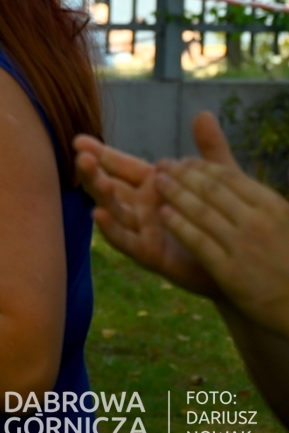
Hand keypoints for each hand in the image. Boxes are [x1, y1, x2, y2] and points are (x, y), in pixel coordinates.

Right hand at [73, 118, 220, 296]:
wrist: (243, 262)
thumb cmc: (225, 220)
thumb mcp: (219, 179)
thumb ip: (209, 149)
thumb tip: (204, 113)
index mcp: (154, 186)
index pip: (121, 166)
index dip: (101, 153)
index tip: (80, 141)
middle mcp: (142, 206)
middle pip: (110, 185)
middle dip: (93, 170)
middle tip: (81, 155)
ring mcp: (142, 229)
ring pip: (113, 208)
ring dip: (100, 192)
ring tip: (91, 174)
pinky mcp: (149, 252)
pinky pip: (125, 240)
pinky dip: (111, 228)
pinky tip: (99, 214)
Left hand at [155, 116, 288, 333]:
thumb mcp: (284, 222)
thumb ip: (257, 199)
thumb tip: (235, 179)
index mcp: (273, 207)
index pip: (229, 177)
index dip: (202, 166)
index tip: (184, 160)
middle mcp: (258, 222)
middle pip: (210, 189)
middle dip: (182, 174)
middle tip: (162, 165)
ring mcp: (243, 246)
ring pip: (200, 211)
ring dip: (174, 193)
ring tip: (156, 182)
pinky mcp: (230, 271)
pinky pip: (197, 242)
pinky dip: (178, 225)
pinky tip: (163, 214)